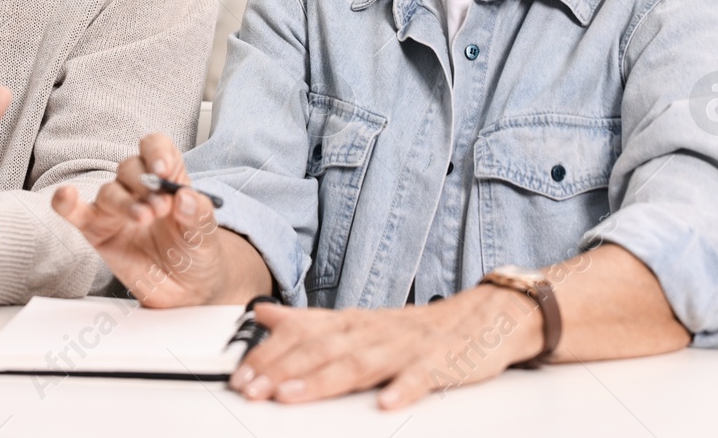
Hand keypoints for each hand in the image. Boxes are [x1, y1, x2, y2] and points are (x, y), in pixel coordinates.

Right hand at [52, 133, 260, 306]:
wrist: (186, 291)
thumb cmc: (196, 254)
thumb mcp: (206, 235)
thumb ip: (199, 215)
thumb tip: (186, 197)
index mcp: (167, 179)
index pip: (156, 148)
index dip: (157, 152)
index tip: (162, 170)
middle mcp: (139, 189)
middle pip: (130, 167)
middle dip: (144, 184)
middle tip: (161, 209)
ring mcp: (117, 210)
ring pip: (109, 191)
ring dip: (124, 203)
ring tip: (143, 218)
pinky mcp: (98, 231)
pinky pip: (77, 213)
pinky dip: (67, 204)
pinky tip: (65, 196)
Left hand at [228, 285, 543, 409]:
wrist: (478, 319)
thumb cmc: (412, 328)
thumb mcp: (354, 320)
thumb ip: (307, 321)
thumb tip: (262, 313)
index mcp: (349, 323)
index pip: (300, 337)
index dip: (267, 357)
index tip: (239, 377)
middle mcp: (370, 332)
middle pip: (321, 350)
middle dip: (283, 371)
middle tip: (253, 390)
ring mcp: (404, 347)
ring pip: (359, 363)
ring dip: (323, 380)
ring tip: (293, 396)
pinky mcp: (437, 364)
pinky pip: (419, 378)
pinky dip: (402, 388)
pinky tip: (385, 404)